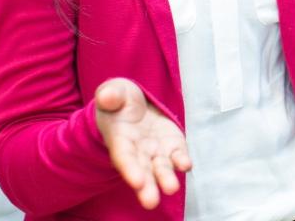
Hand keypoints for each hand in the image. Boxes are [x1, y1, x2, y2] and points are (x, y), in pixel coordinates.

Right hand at [94, 78, 190, 208]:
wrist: (134, 103)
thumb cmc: (119, 100)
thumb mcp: (113, 92)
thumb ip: (110, 95)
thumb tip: (108, 97)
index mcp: (119, 140)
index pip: (124, 157)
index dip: (130, 170)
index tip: (137, 181)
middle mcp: (137, 151)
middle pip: (142, 171)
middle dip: (147, 187)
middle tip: (151, 202)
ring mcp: (156, 150)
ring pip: (161, 168)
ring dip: (166, 179)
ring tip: (171, 189)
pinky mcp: (172, 145)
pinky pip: (177, 155)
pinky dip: (182, 161)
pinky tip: (186, 165)